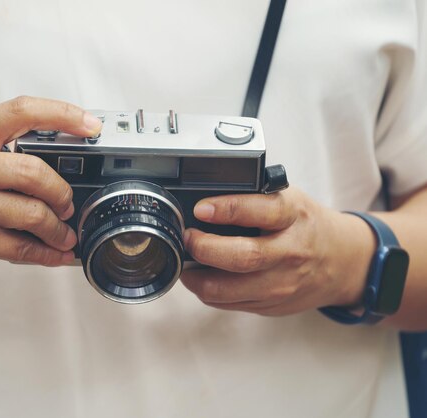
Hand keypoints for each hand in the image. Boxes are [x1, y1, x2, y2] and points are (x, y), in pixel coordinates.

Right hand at [0, 96, 101, 267]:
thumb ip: (7, 146)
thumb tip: (69, 157)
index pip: (22, 111)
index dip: (63, 115)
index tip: (91, 126)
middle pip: (34, 172)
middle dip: (61, 192)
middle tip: (67, 204)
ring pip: (33, 214)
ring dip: (58, 228)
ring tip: (64, 232)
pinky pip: (21, 248)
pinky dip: (47, 253)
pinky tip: (57, 253)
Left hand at [180, 188, 376, 315]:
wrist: (343, 262)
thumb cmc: (306, 225)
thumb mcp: (289, 200)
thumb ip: (254, 199)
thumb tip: (206, 201)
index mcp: (293, 216)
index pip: (259, 211)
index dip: (226, 209)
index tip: (201, 209)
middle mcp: (290, 251)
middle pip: (241, 257)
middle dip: (204, 249)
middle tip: (188, 238)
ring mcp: (282, 283)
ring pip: (228, 289)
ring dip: (197, 278)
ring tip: (187, 263)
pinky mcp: (272, 305)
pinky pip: (229, 304)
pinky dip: (208, 291)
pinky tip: (202, 278)